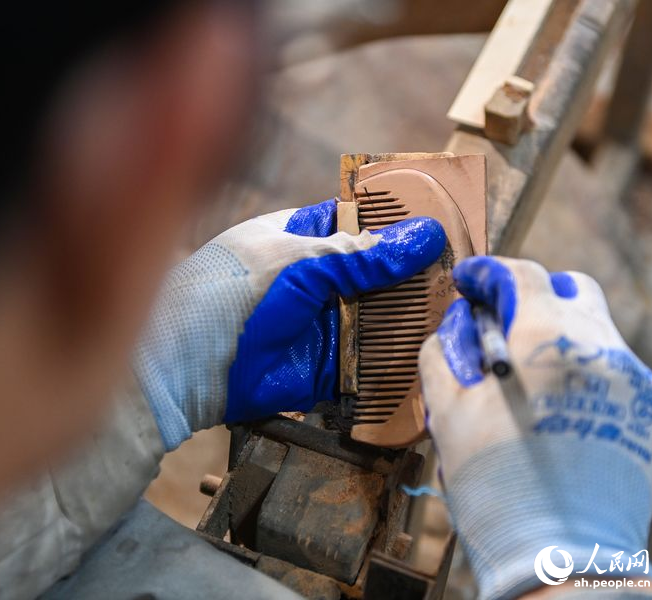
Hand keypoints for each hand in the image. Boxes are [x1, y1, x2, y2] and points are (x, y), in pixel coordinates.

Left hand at [135, 199, 446, 449]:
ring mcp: (320, 323)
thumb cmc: (229, 295)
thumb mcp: (299, 262)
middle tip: (462, 269)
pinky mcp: (326, 366)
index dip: (395, 220)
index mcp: (298, 238)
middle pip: (374, 272)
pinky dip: (396, 358)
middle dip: (412, 272)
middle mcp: (312, 280)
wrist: (189, 368)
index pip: (356, 220)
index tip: (441, 219)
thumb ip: (361, 255)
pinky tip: (432, 351)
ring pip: (377, 315)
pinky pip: (369, 360)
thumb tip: (425, 235)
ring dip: (410, 315)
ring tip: (460, 308)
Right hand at [419, 257, 651, 599]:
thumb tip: (457, 323)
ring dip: (561, 337)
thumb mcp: (448, 412)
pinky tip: (563, 413)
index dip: (487, 272)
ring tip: (531, 382)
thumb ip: (445, 351)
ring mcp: (635, 380)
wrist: (561, 556)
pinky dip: (588, 376)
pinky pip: (619, 372)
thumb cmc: (496, 484)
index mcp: (545, 342)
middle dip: (535, 295)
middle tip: (504, 325)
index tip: (469, 282)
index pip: (519, 275)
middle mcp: (600, 348)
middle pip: (572, 288)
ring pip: (597, 330)